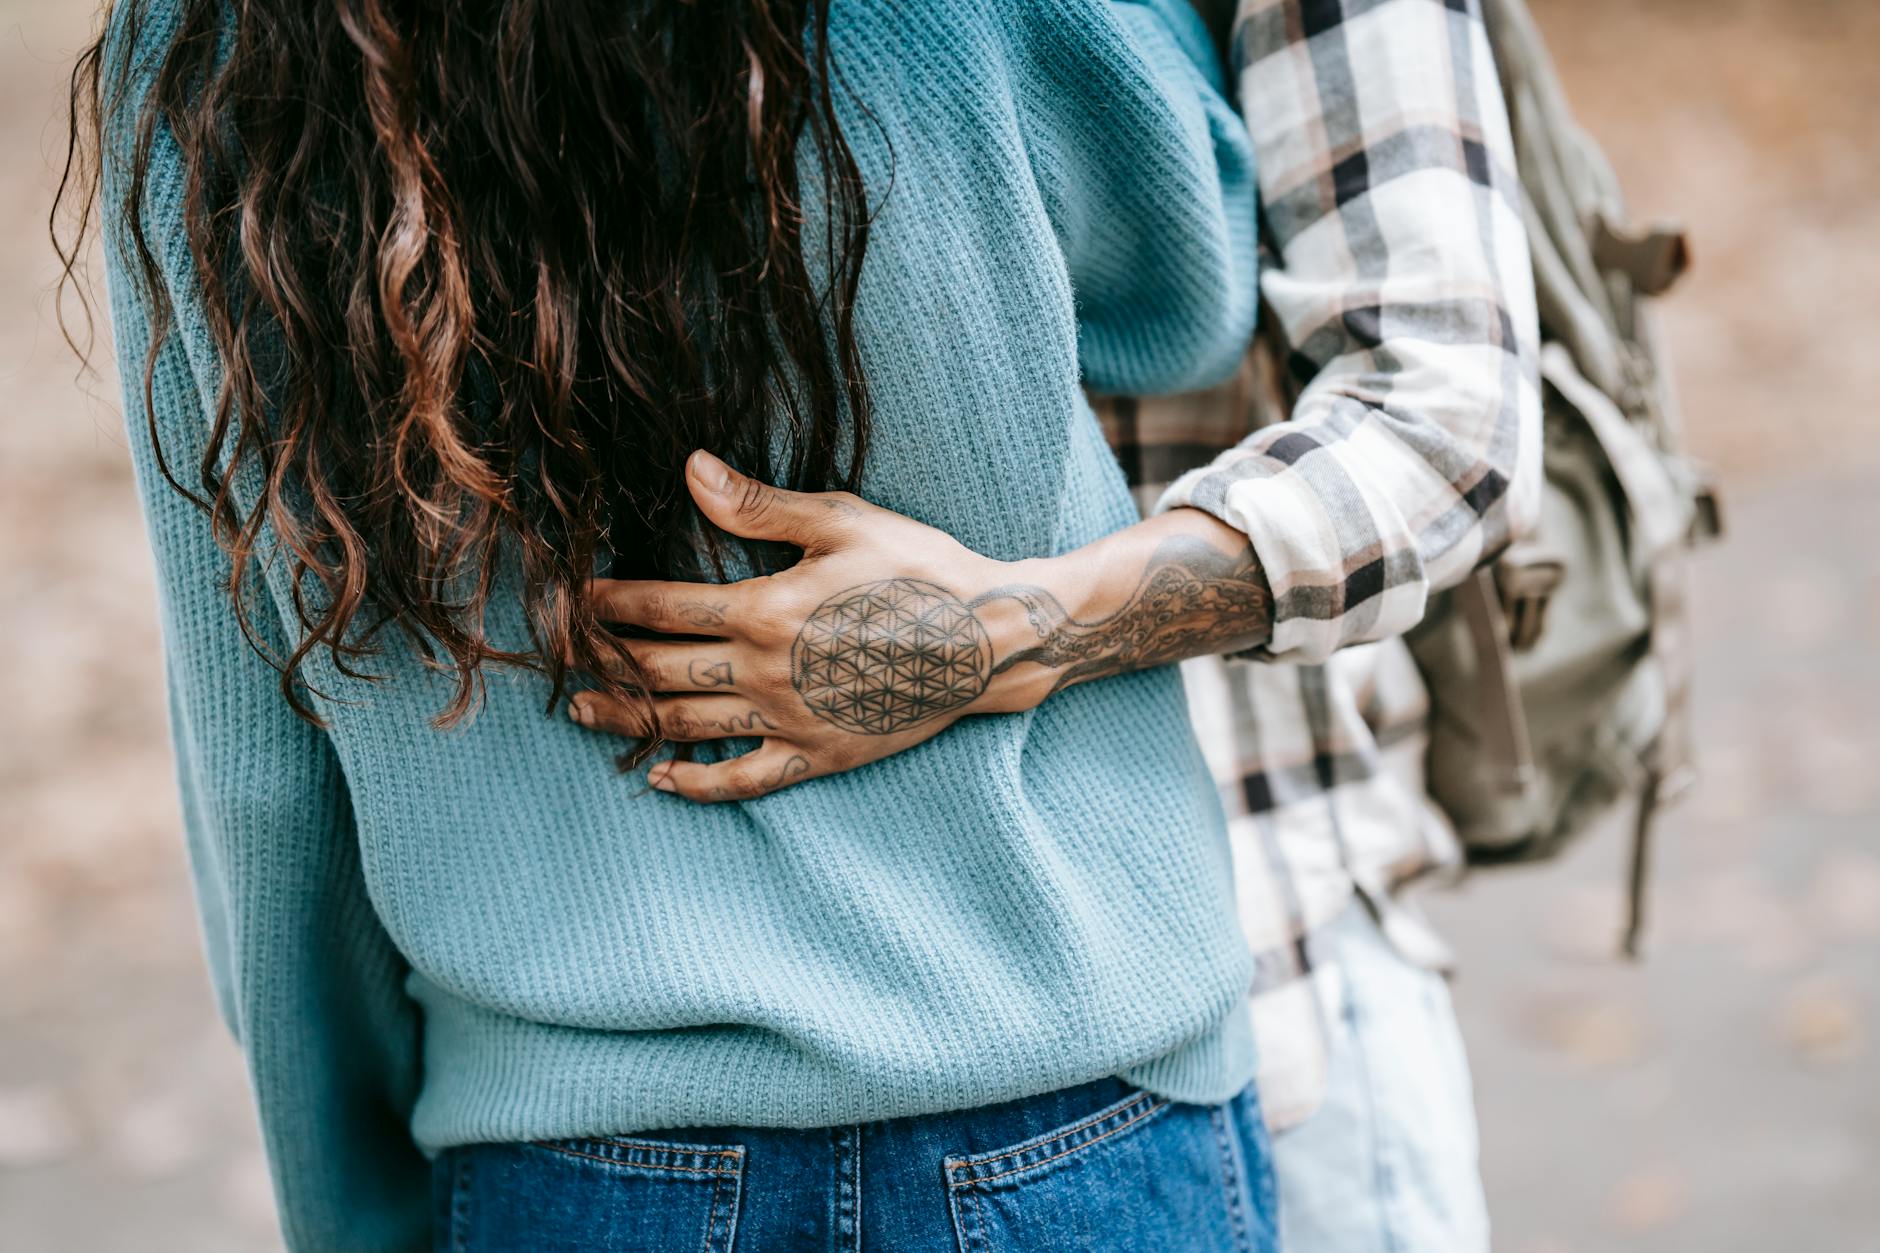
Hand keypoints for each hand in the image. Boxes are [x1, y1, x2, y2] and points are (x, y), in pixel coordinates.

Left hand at [572, 449, 1270, 800]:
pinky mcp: (819, 755)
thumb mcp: (841, 519)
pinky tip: (663, 778)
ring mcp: (790, 721)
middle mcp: (765, 673)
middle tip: (561, 656)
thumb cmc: (918, 568)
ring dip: (628, 718)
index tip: (572, 599)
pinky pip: (745, 780)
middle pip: (659, 670)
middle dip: (603, 659)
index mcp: (764, 609)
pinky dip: (698, 784)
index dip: (608, 603)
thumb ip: (758, 506)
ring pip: (686, 726)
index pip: (660, 609)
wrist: (988, 639)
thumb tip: (689, 470)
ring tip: (583, 710)